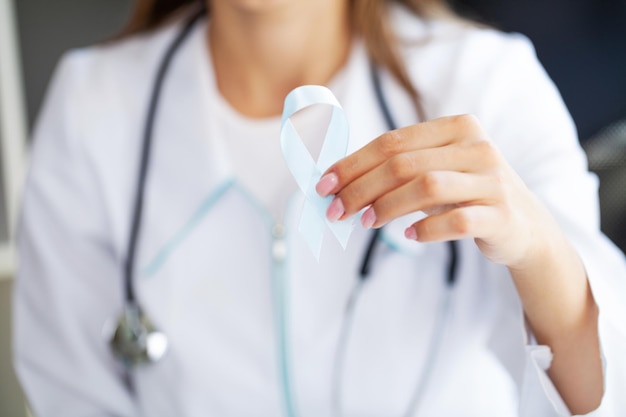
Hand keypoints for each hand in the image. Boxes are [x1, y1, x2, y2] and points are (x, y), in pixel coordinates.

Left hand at [316, 114, 558, 269]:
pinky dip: (427, 229)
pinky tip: (409, 235)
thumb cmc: (467, 194)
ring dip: (388, 206)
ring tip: (367, 222)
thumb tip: (339, 184)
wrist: (525, 225)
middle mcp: (478, 147)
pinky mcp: (502, 214)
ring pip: (426, 187)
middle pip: (403, 164)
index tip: (324, 185)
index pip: (392, 141)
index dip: (353, 163)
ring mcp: (493, 181)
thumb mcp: (438, 170)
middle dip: (361, 188)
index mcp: (458, 127)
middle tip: (336, 210)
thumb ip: (399, 168)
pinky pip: (456, 221)